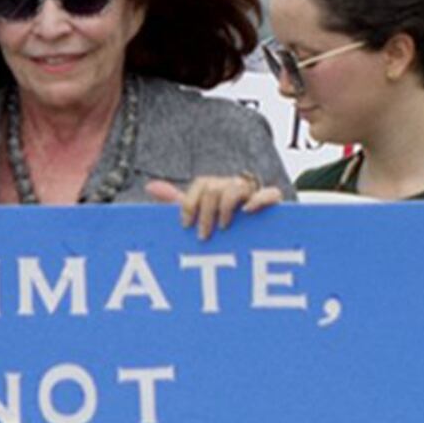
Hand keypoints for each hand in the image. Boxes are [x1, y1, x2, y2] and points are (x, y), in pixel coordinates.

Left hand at [142, 174, 280, 237]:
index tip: (185, 225)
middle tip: (203, 236)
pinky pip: (269, 193)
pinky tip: (248, 212)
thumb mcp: (199, 215)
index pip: (201, 185)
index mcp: (216, 187)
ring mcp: (253, 192)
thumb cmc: (224, 225)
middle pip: (215, 188)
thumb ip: (178, 201)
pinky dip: (259, 200)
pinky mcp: (272, 203)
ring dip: (226, 208)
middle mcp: (233, 185)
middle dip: (206, 213)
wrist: (255, 238)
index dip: (190, 202)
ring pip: (237, 187)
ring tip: (223, 228)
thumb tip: (150, 186)